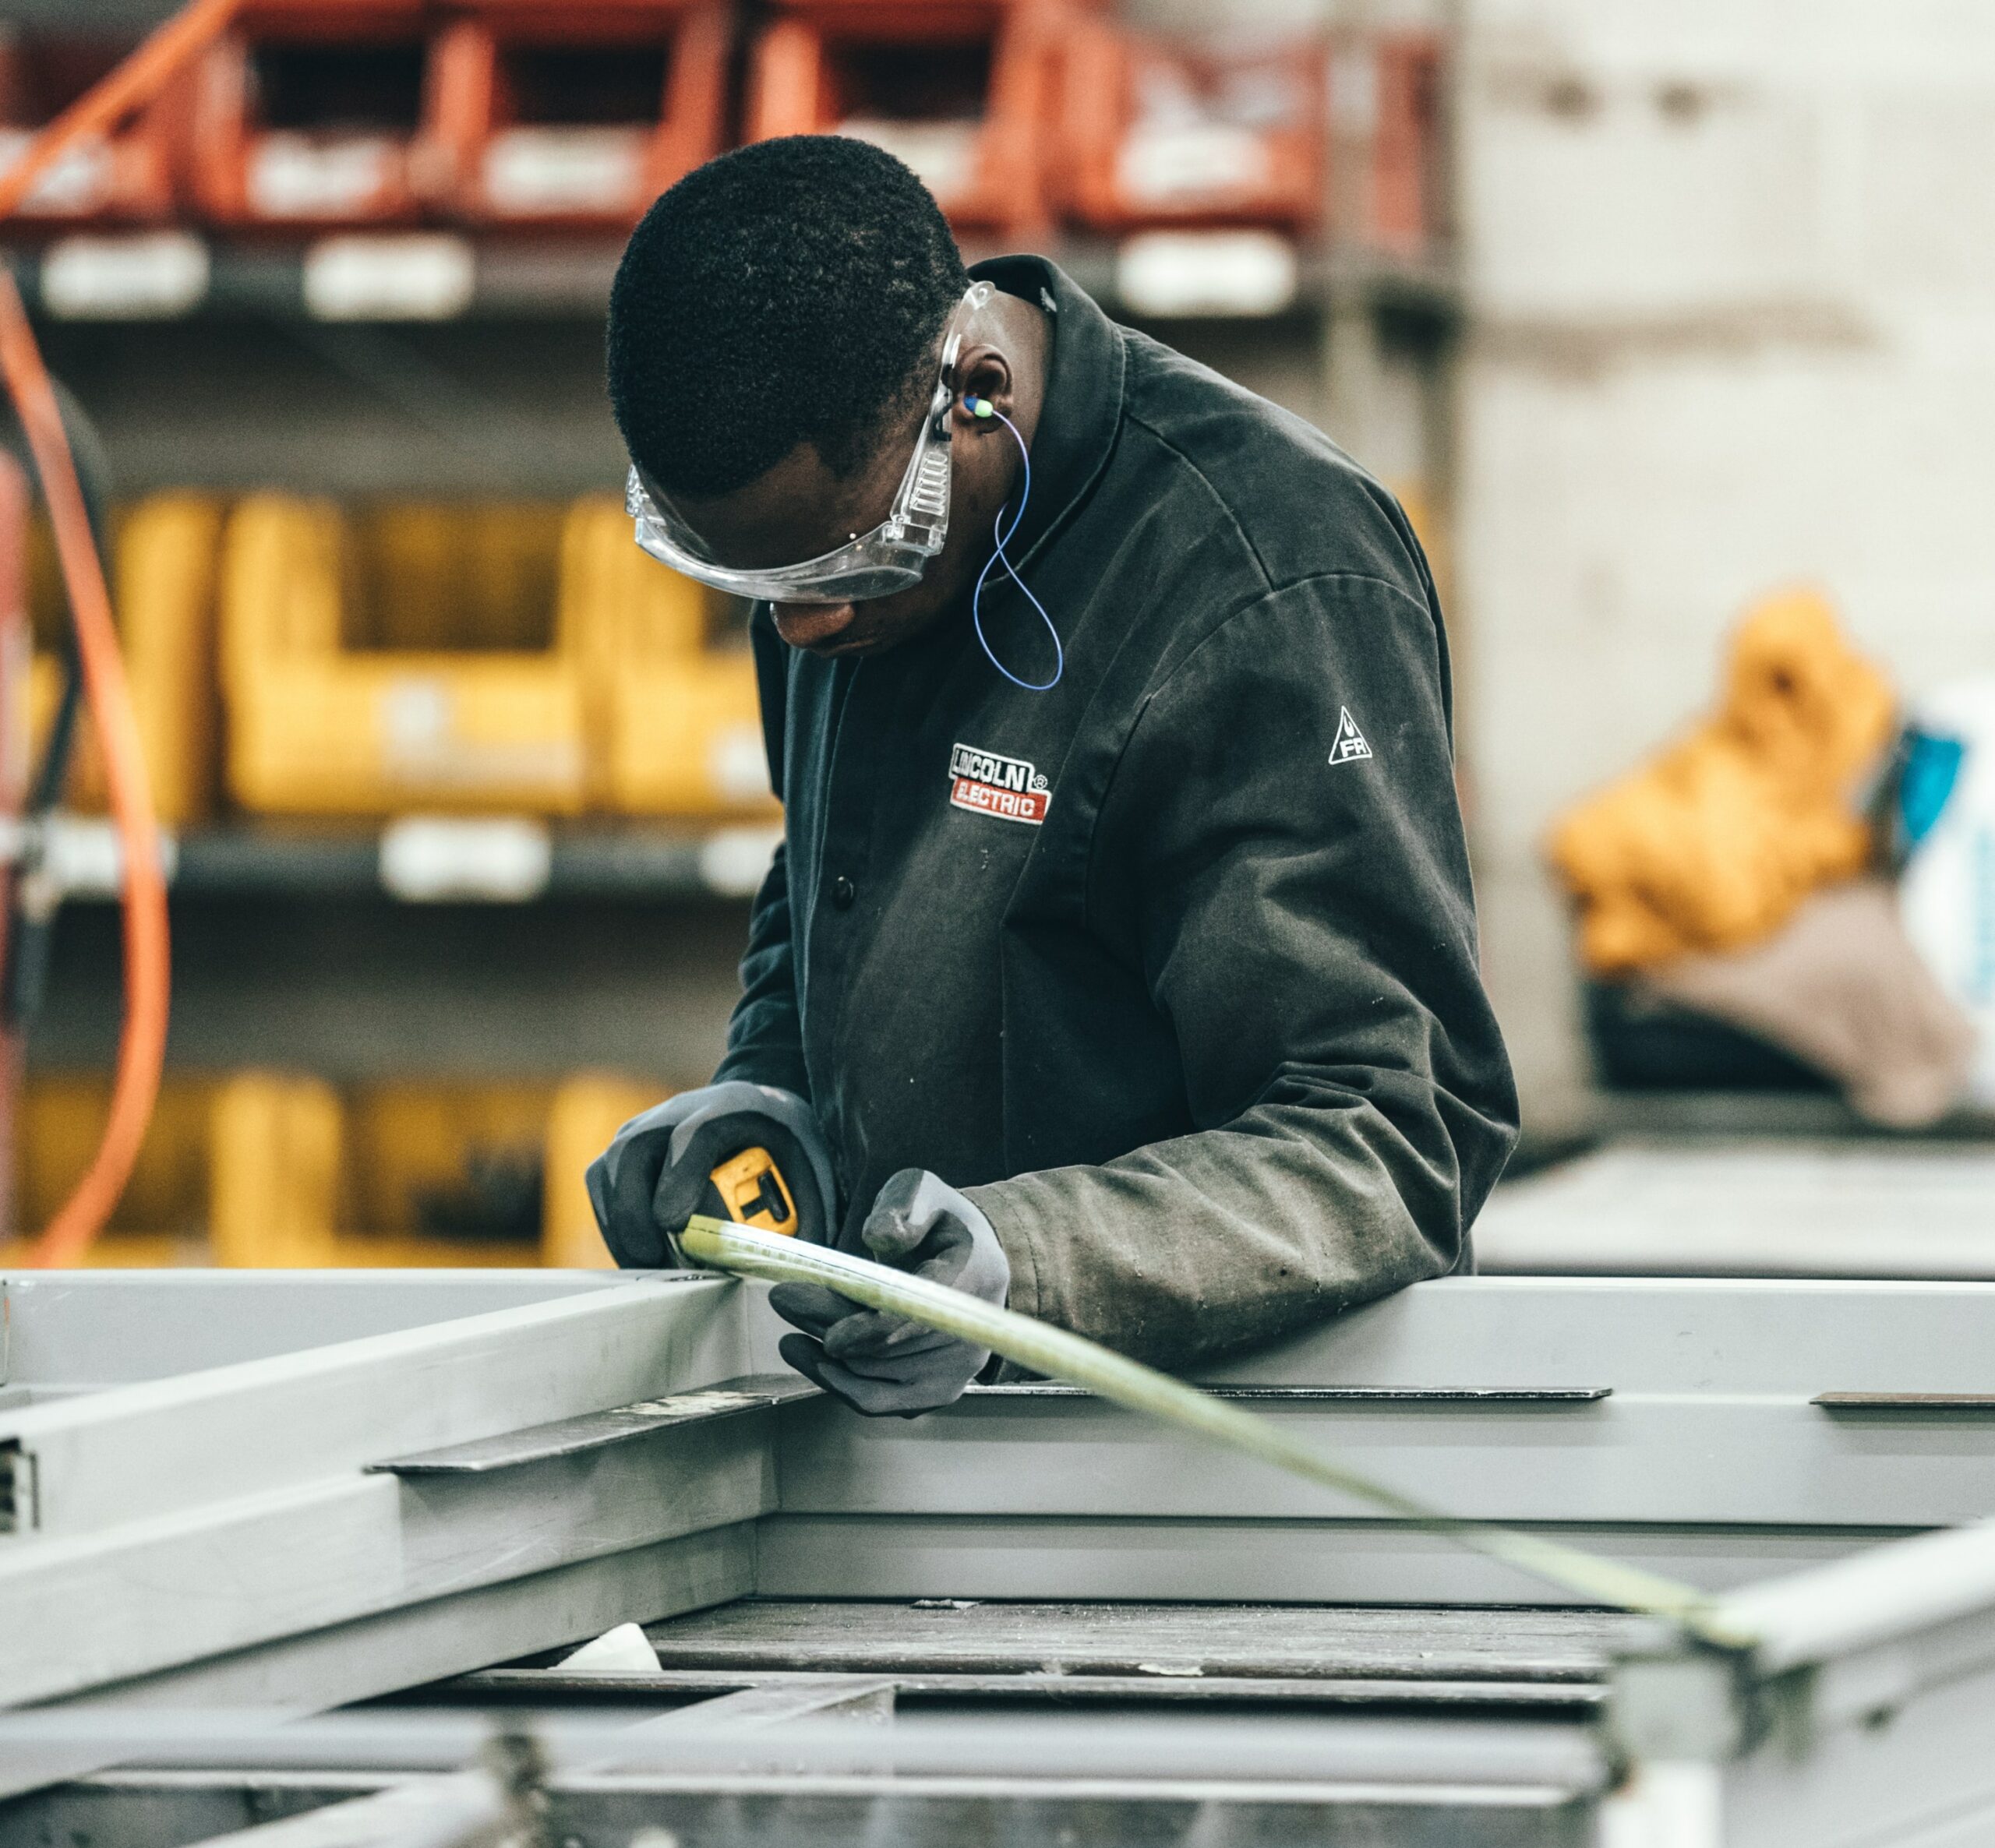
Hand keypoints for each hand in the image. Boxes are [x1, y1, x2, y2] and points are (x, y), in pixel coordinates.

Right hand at [585, 1081, 836, 1266]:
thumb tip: (799, 1273)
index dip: (680, 1174)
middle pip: (636, 1146)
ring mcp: (644, 1127)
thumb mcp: (810, 1168)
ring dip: (620, 1223)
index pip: (695, 1131)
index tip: (674, 1221)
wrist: (756, 1108)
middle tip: (653, 1258)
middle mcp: (677, 1110)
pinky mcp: (625, 1150)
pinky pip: (601, 1184)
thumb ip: (807, 1214)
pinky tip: (638, 1253)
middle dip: (635, 1208)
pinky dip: (613, 1223)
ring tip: (647, 1265)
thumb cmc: (783, 1143)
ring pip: (609, 1167)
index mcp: (731, 1107)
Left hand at [770, 1169, 1008, 1416]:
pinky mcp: (938, 1389)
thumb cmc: (938, 1221)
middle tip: (785, 1300)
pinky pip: (882, 1400)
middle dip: (830, 1326)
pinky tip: (812, 1361)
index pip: (922, 1316)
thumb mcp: (921, 1192)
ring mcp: (959, 1367)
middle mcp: (975, 1331)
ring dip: (827, 1356)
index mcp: (975, 1275)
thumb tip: (880, 1236)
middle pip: (889, 1347)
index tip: (829, 1336)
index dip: (873, 1331)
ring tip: (790, 1331)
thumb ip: (902, 1206)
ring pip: (877, 1375)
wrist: (970, 1256)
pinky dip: (842, 1384)